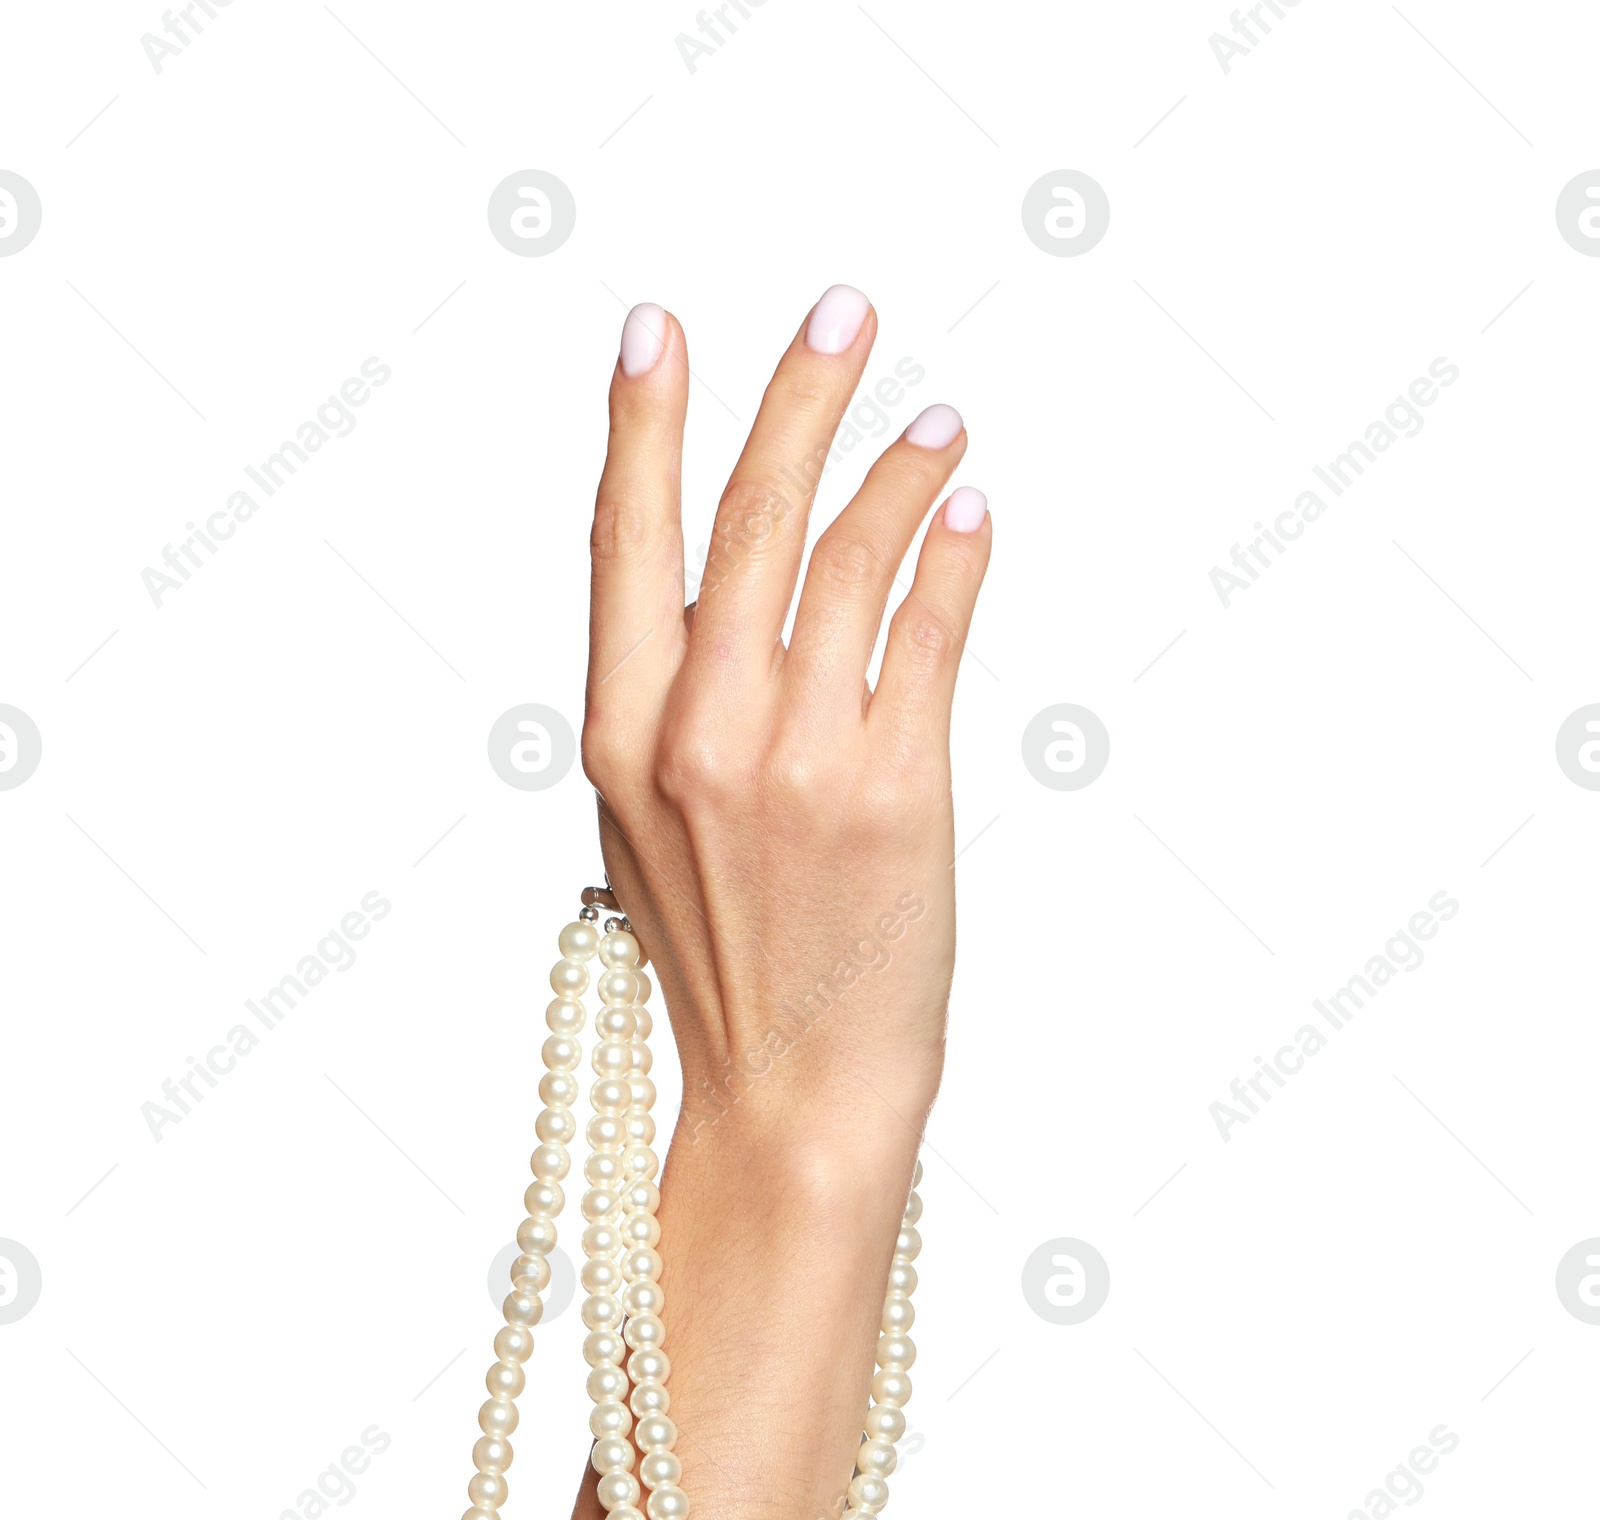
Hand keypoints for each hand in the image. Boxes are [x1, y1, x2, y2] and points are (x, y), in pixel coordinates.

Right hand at [581, 286, 990, 1158]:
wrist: (796, 1089)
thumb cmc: (724, 960)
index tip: (656, 329)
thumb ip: (662, 706)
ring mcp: (800, 760)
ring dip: (901, 471)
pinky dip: (955, 561)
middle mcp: (699, 736)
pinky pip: (932, 637)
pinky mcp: (897, 790)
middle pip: (750, 523)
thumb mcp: (644, 829)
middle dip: (800, 397)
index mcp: (618, 740)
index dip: (642, 425)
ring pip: (851, 562)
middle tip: (843, 310)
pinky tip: (972, 514)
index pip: (623, 544)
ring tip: (937, 422)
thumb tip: (711, 587)